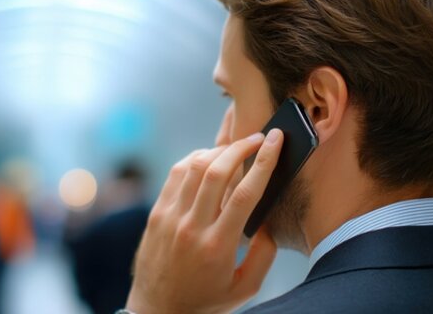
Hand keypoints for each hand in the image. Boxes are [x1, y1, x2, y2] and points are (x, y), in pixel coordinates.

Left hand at [126, 129, 283, 312]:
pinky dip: (195, 159)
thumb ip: (264, 255)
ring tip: (236, 148)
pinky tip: (209, 160)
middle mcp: (192, 227)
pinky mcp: (157, 214)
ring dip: (218, 150)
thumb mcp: (245, 288)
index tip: (276, 141)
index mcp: (218, 246)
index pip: (245, 193)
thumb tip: (270, 222)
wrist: (158, 312)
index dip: (264, 161)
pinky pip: (176, 175)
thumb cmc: (206, 302)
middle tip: (259, 137)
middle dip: (241, 146)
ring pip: (194, 166)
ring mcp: (170, 218)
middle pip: (216, 170)